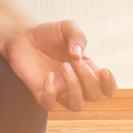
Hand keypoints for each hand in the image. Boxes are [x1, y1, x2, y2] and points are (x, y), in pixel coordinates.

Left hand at [1, 19, 115, 111]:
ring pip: (76, 105)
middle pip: (94, 96)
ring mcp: (58, 89)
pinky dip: (51, 92)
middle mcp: (75, 83)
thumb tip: (78, 56)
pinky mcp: (40, 91)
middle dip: (88, 79)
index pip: (107, 89)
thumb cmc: (48, 34)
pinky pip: (49, 104)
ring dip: (74, 87)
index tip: (104, 71)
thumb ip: (78, 37)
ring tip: (64, 66)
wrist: (22, 35)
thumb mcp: (67, 28)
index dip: (110, 85)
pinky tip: (48, 75)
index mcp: (87, 70)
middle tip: (74, 61)